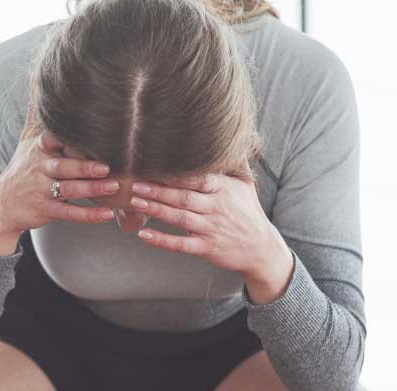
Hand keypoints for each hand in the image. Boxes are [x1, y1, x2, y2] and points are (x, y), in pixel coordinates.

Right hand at [0, 102, 120, 239]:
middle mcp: (39, 169)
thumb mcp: (26, 143)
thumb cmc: (23, 171)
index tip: (92, 128)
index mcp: (39, 150)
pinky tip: (107, 215)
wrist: (1, 206)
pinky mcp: (45, 211)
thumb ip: (36, 117)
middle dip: (84, 167)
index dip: (70, 136)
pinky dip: (88, 216)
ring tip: (114, 187)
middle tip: (106, 165)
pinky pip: (68, 213)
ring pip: (69, 190)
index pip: (54, 139)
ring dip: (92, 189)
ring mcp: (41, 191)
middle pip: (63, 167)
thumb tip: (37, 82)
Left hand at [127, 164, 289, 281]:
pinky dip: (162, 240)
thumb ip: (236, 162)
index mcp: (223, 190)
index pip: (196, 179)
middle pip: (184, 197)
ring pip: (180, 218)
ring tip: (135, 202)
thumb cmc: (249, 213)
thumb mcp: (246, 185)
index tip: (153, 167)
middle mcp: (216, 208)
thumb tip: (235, 136)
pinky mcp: (206, 248)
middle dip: (158, 190)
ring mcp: (211, 229)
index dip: (174, 174)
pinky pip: (181, 244)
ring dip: (156, 210)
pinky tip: (143, 235)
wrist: (261, 249)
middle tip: (135, 184)